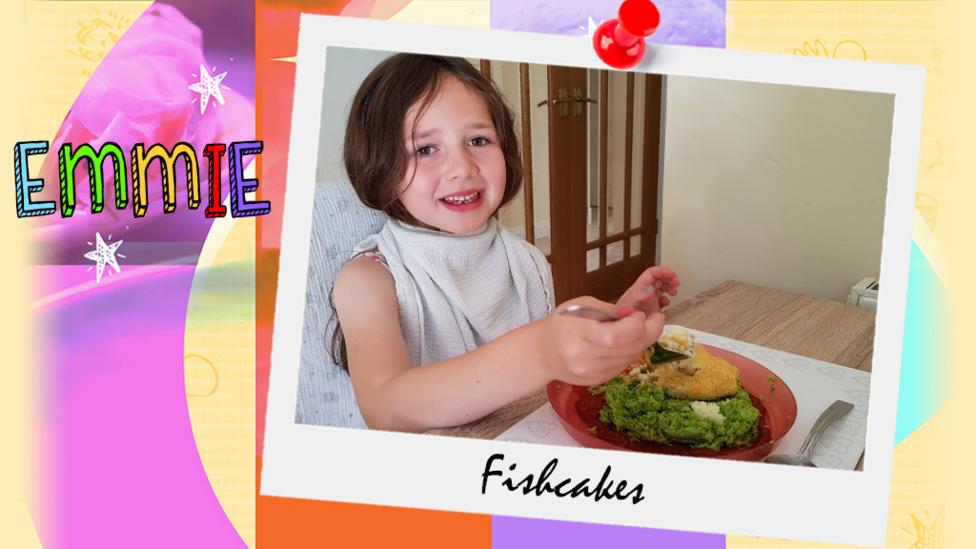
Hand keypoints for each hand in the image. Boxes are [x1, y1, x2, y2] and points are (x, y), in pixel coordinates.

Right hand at [533, 296, 664, 385]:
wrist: (543, 352)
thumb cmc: (562, 324)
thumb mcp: (581, 305)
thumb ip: (609, 310)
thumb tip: (634, 314)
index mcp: (577, 334)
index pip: (615, 336)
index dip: (636, 325)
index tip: (640, 314)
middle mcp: (584, 358)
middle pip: (629, 348)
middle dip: (649, 331)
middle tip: (655, 319)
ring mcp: (592, 373)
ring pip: (631, 357)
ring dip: (641, 342)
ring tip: (636, 329)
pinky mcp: (598, 381)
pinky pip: (624, 365)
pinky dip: (629, 352)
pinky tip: (622, 343)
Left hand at [616, 266, 678, 316]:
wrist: (624, 328)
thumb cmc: (623, 317)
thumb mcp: (628, 305)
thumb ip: (638, 296)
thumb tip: (649, 288)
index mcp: (639, 288)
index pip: (651, 273)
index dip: (662, 271)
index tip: (672, 275)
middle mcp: (644, 292)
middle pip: (658, 278)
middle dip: (669, 278)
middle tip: (676, 283)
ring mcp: (649, 299)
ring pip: (662, 287)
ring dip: (670, 287)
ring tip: (674, 292)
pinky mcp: (652, 307)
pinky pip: (662, 299)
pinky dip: (667, 299)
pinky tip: (667, 303)